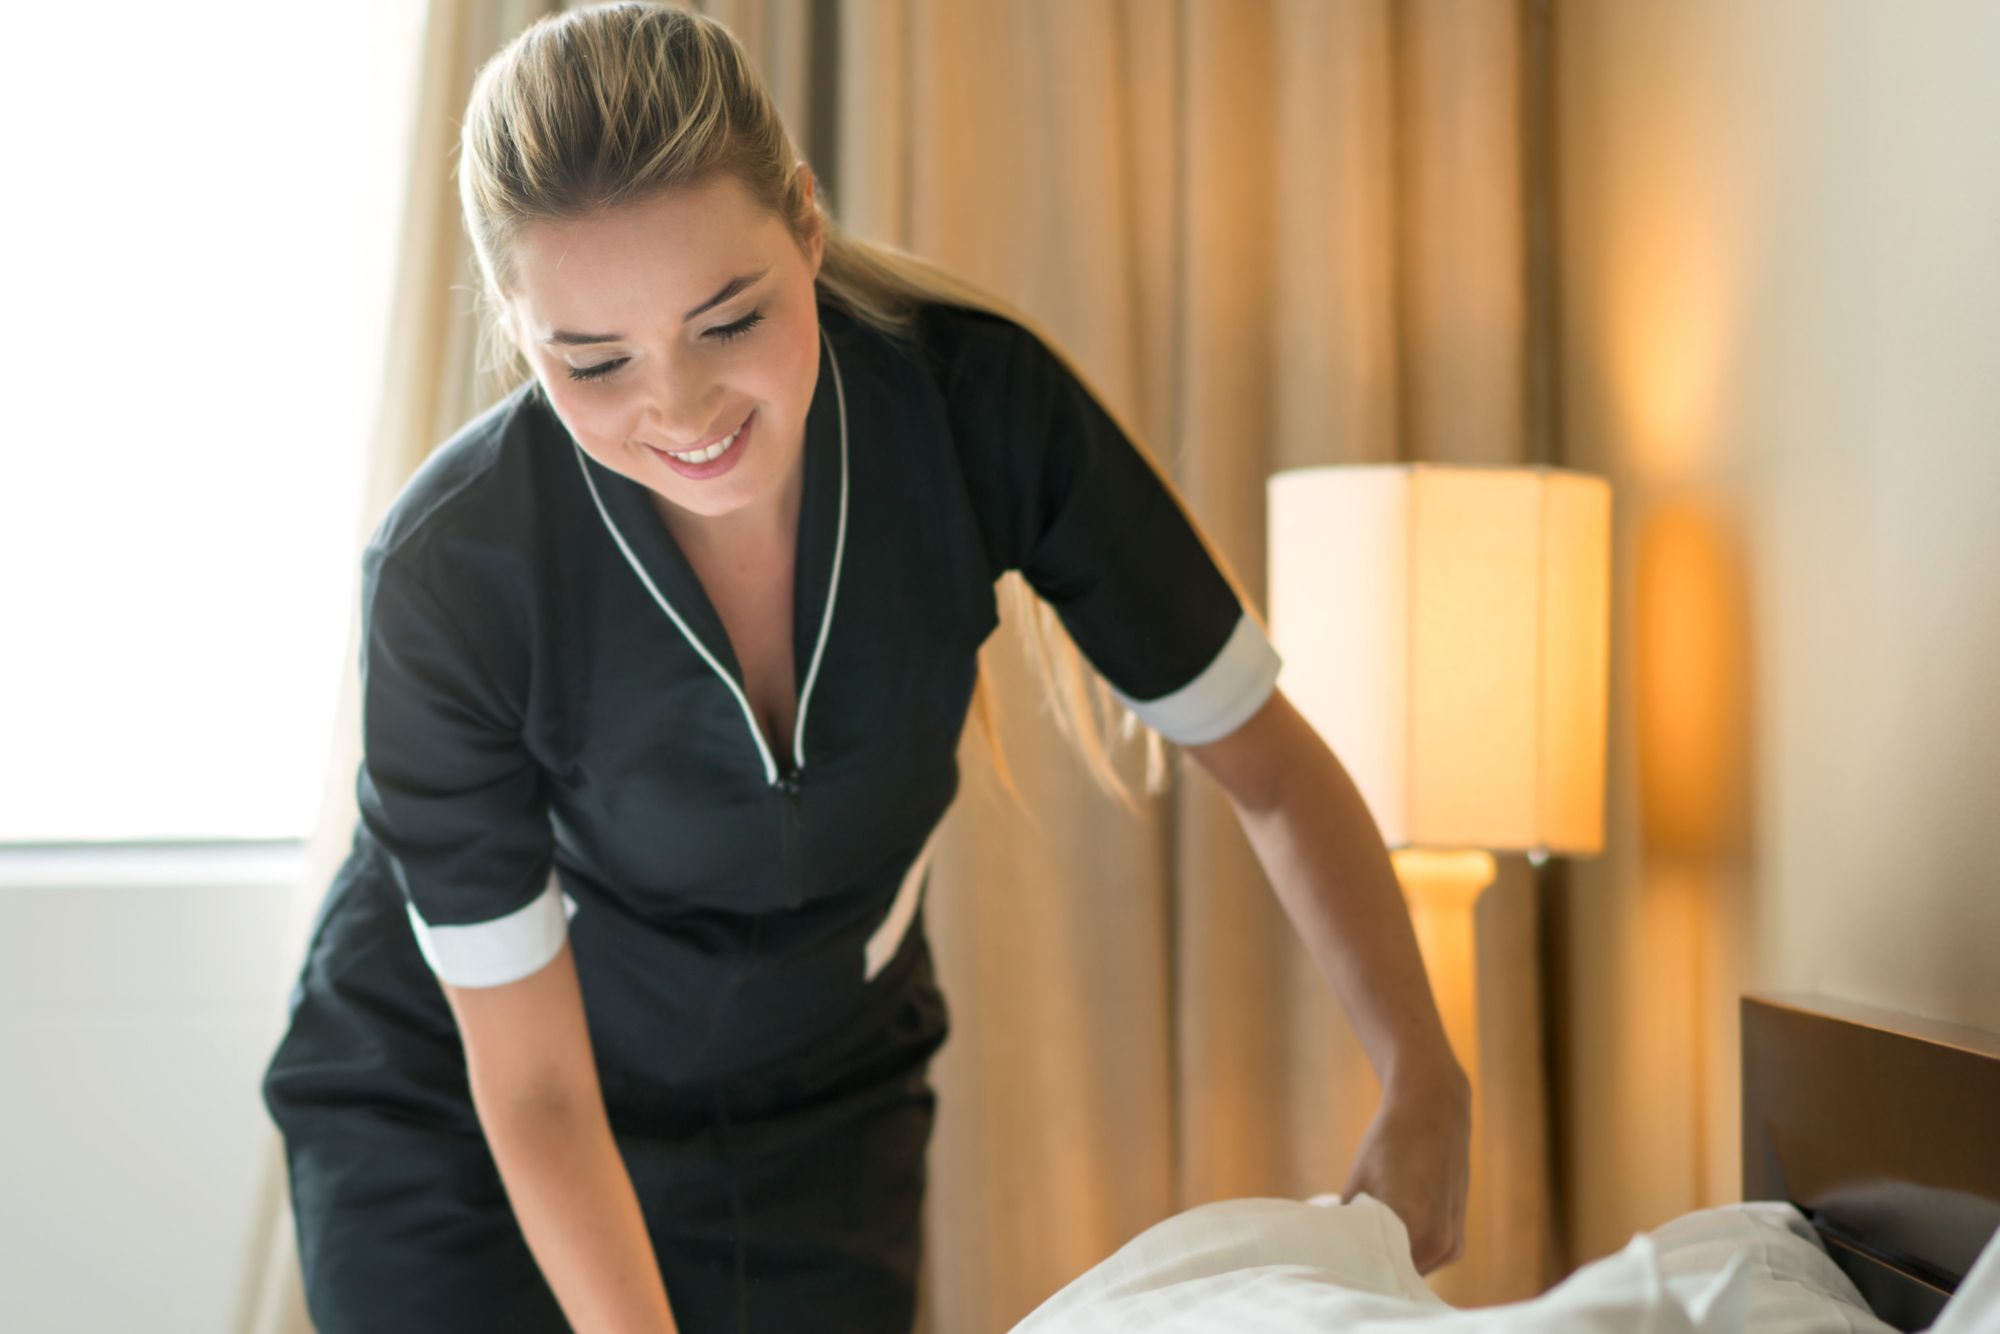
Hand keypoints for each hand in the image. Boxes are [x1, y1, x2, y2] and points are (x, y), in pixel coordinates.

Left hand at [1340, 1068, 1471, 1274]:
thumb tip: (1338, 1250)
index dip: (1354, 1271)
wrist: (1433, 1111)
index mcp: (1415, 1231)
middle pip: (1395, 1277)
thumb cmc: (1390, 1143)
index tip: (1335, 1267)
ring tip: (1365, 1247)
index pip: (1377, 1273)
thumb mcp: (1358, 1185)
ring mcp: (1452, 1245)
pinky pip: (1425, 1260)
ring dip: (1391, 1264)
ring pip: (1411, 1271)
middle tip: (1344, 1260)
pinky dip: (1407, 1253)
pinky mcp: (1457, 1240)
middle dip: (1372, 1269)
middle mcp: (1440, 1245)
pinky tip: (1388, 1238)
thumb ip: (1351, 1226)